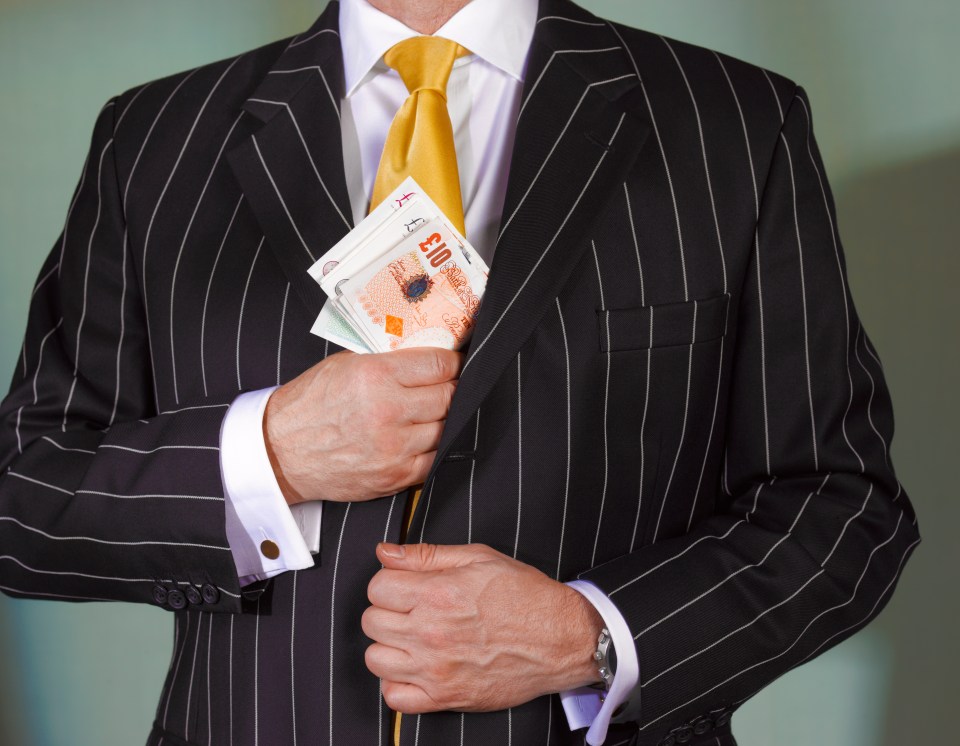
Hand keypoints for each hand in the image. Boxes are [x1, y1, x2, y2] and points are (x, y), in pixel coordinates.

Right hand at [263, 348, 462, 503]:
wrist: (279, 452)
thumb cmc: (310, 404)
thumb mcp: (345, 364)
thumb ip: (389, 360)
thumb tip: (429, 354)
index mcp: (375, 375)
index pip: (440, 365)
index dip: (456, 362)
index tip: (458, 363)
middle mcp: (387, 411)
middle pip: (450, 397)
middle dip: (454, 389)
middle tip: (452, 385)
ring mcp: (393, 448)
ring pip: (446, 429)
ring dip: (446, 419)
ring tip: (436, 411)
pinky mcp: (394, 476)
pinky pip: (434, 460)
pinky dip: (435, 447)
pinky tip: (426, 436)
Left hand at [362, 542, 603, 713]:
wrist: (562, 638)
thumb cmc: (525, 595)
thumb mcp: (479, 558)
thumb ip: (426, 555)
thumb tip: (385, 552)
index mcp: (437, 593)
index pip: (377, 587)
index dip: (390, 582)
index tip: (405, 586)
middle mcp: (431, 632)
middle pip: (371, 621)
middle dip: (388, 611)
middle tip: (412, 610)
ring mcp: (436, 669)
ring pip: (376, 659)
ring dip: (389, 646)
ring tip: (412, 638)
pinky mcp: (446, 697)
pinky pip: (395, 698)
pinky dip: (398, 684)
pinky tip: (416, 668)